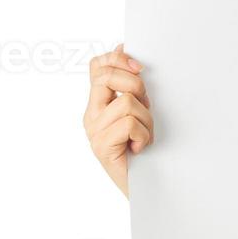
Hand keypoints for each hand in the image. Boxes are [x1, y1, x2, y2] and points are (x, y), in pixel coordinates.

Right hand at [83, 43, 151, 197]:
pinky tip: (140, 148)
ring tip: (144, 137)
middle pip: (107, 77)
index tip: (139, 67)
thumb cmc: (145, 152)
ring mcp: (94, 131)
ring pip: (126, 102)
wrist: (146, 189)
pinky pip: (129, 123)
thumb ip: (130, 87)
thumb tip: (123, 49)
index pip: (96, 66)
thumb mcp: (139, 113)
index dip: (116, 59)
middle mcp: (91, 116)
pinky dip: (143, 135)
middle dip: (135, 85)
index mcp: (98, 104)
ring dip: (146, 120)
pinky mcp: (101, 146)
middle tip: (146, 105)